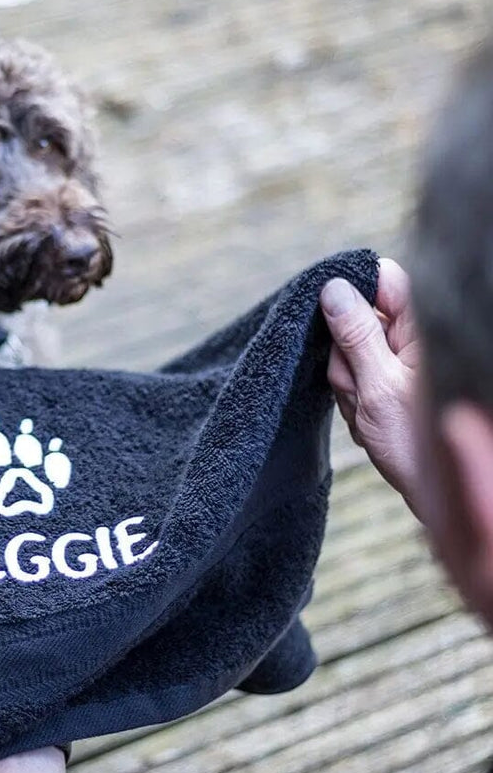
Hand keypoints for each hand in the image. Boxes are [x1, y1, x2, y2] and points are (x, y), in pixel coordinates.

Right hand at [319, 258, 421, 510]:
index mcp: (424, 326)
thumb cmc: (417, 442)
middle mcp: (416, 337)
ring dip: (350, 384)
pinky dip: (355, 400)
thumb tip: (334, 287)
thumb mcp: (378, 385)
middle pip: (359, 318)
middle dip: (347, 356)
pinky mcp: (392, 381)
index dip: (354, 295)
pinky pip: (355, 377)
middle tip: (360, 390)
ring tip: (368, 412)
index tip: (336, 325)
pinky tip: (370, 421)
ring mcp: (403, 361)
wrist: (438, 494)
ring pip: (350, 352)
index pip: (382, 278)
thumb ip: (355, 334)